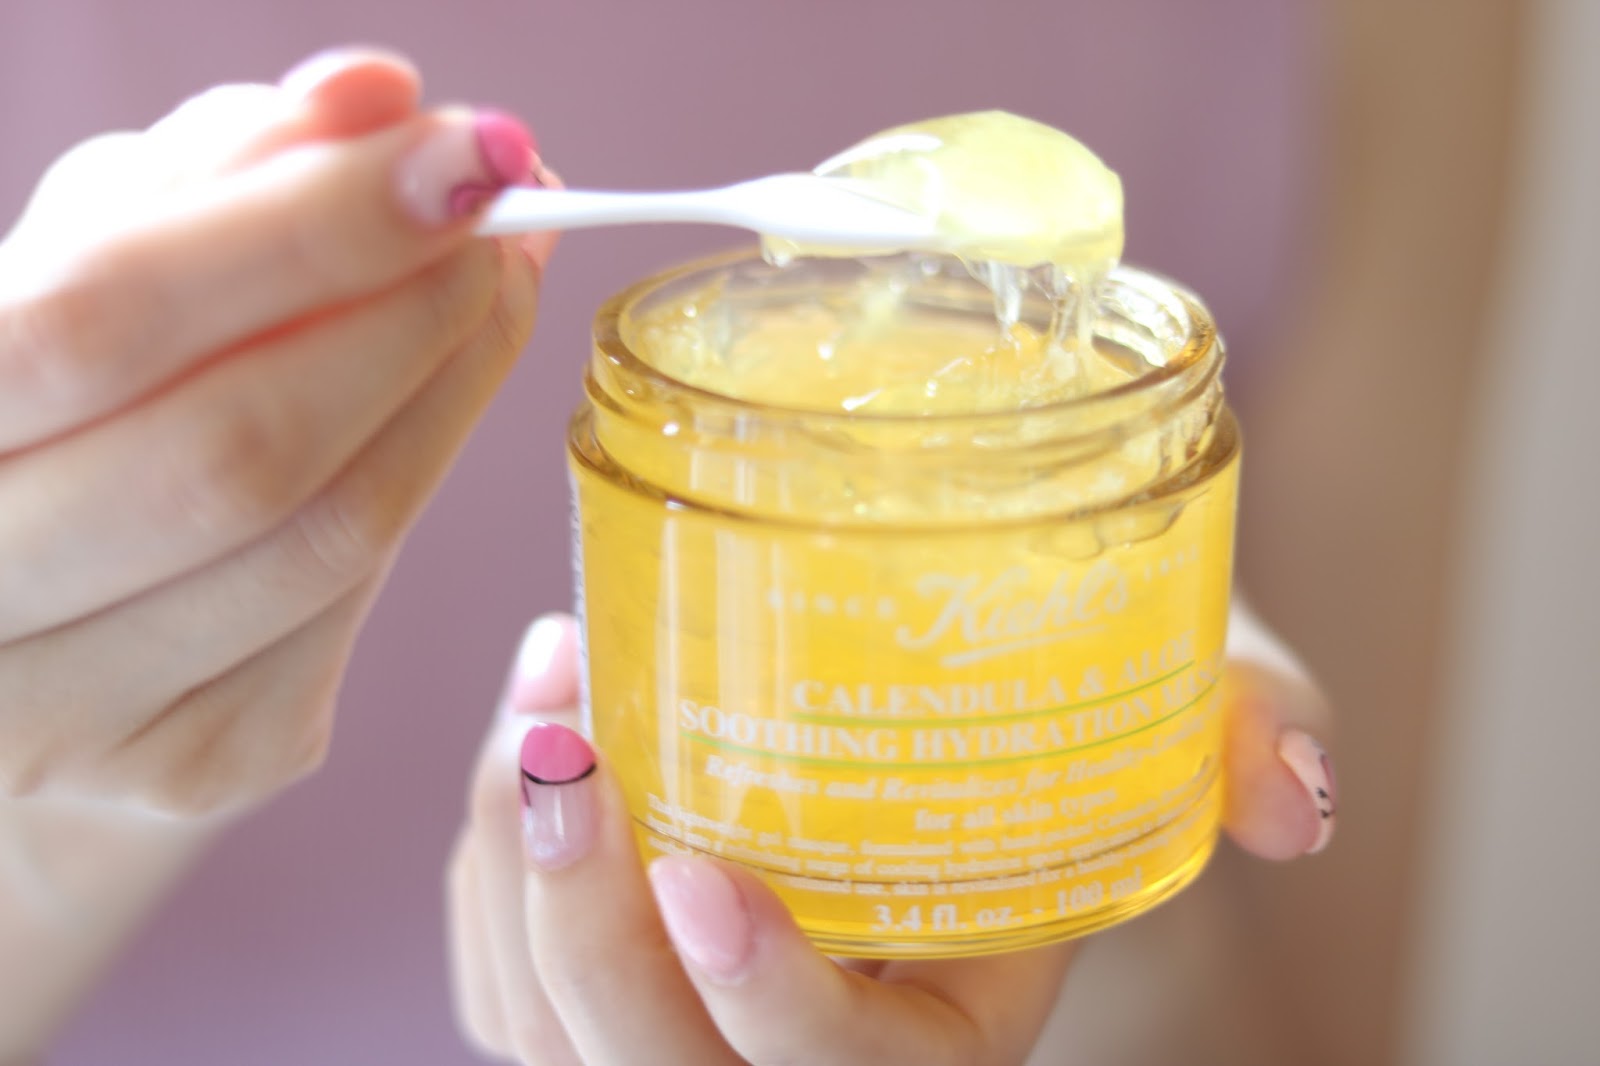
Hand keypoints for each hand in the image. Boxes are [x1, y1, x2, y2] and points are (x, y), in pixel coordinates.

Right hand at [0, 49, 554, 814]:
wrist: (12, 639)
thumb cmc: (48, 421)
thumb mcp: (78, 272)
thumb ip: (208, 180)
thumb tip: (378, 100)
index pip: (110, 318)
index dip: (306, 229)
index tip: (461, 151)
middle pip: (244, 449)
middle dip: (412, 315)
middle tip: (507, 223)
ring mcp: (73, 718)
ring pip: (328, 539)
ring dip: (450, 394)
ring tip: (492, 292)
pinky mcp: (195, 767)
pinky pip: (352, 605)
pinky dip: (407, 485)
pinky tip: (419, 417)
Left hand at [447, 610, 1335, 1064]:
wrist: (964, 748)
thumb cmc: (1068, 740)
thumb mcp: (1176, 718)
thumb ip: (1249, 732)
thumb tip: (1296, 794)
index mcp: (942, 1044)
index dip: (773, 1008)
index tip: (706, 875)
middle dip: (581, 929)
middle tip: (566, 732)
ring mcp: (688, 1042)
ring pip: (549, 1033)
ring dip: (513, 871)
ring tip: (544, 692)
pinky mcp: (601, 999)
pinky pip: (503, 982)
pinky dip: (487, 865)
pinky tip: (526, 728)